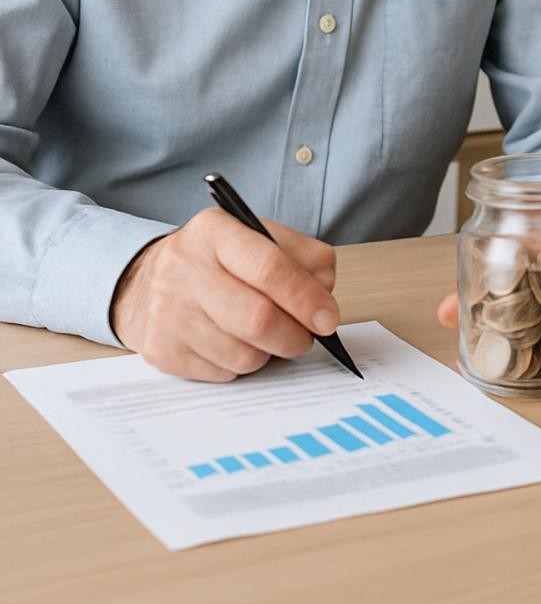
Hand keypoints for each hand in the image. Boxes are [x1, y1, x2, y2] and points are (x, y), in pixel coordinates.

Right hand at [110, 208, 338, 381]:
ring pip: (244, 355)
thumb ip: (303, 258)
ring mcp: (168, 311)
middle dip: (295, 336)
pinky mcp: (162, 351)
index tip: (328, 319)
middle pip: (258, 319)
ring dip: (268, 352)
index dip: (305, 297)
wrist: (148, 281)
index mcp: (215, 230)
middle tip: (306, 336)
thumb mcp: (258, 238)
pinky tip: (233, 342)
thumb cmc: (218, 260)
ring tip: (263, 334)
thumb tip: (324, 299)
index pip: (269, 267)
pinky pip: (223, 373)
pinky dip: (241, 364)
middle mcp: (184, 267)